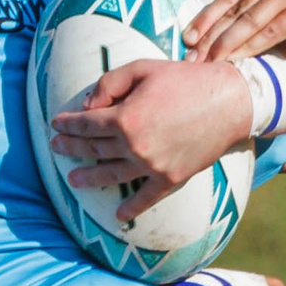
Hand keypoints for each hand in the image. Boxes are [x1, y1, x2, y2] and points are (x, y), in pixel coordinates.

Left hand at [49, 59, 248, 222]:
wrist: (229, 101)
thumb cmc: (185, 80)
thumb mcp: (142, 69)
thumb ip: (109, 84)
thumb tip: (87, 106)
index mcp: (125, 118)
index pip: (85, 124)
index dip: (68, 124)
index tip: (57, 124)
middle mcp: (134, 146)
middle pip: (93, 149)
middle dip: (70, 148)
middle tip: (56, 148)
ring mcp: (152, 166)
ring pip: (111, 174)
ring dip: (89, 177)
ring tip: (73, 179)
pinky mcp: (171, 178)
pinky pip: (146, 198)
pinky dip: (132, 208)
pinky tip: (119, 216)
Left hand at [186, 0, 285, 61]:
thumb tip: (268, 16)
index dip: (208, 16)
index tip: (189, 35)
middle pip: (233, 7)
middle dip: (207, 33)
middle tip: (186, 55)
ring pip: (247, 20)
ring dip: (222, 45)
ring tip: (203, 64)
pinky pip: (270, 31)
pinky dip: (248, 48)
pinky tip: (234, 62)